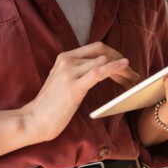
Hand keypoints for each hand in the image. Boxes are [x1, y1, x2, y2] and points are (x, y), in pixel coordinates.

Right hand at [18, 42, 139, 141]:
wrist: (34, 119)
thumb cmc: (50, 105)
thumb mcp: (63, 81)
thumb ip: (77, 72)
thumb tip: (97, 70)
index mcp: (65, 58)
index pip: (95, 48)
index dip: (113, 54)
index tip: (125, 66)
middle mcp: (67, 60)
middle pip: (102, 51)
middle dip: (120, 60)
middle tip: (133, 74)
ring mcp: (70, 72)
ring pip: (103, 61)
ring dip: (122, 69)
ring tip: (133, 79)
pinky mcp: (75, 86)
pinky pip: (99, 71)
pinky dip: (114, 67)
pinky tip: (125, 66)